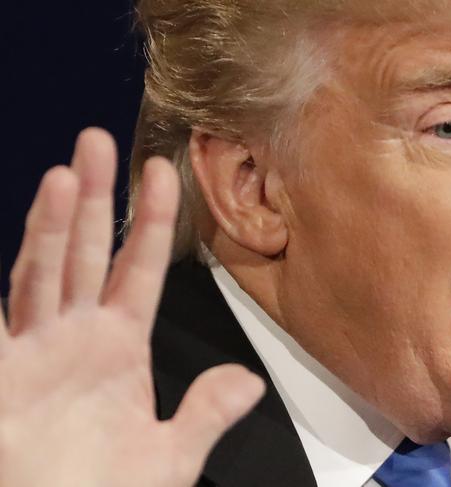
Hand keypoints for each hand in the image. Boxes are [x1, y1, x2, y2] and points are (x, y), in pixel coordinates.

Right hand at [0, 129, 264, 486]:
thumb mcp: (170, 457)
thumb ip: (207, 413)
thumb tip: (250, 381)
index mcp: (119, 347)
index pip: (139, 266)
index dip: (151, 218)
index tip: (162, 171)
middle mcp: (75, 337)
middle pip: (85, 252)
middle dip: (93, 198)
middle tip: (99, 141)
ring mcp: (32, 351)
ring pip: (42, 271)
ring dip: (50, 224)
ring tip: (65, 174)